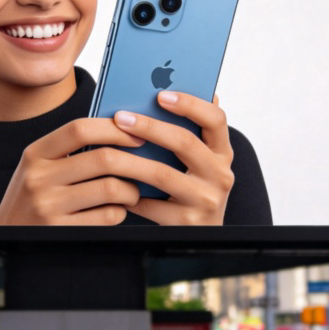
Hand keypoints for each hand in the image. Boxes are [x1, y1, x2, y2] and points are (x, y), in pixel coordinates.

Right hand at [0, 116, 145, 224]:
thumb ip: (69, 151)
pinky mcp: (62, 231)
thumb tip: (122, 132)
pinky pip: (108, 216)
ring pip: (111, 188)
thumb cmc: (33, 198)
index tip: (137, 133)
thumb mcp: (39, 168)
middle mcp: (38, 178)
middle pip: (103, 159)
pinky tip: (116, 210)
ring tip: (131, 192)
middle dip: (135, 162)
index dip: (114, 128)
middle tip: (147, 166)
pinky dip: (120, 212)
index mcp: (34, 154)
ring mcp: (49, 206)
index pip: (79, 129)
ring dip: (132, 190)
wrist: (7, 238)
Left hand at [111, 91, 234, 224]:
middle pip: (184, 142)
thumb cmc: (192, 189)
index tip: (161, 95)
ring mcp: (204, 200)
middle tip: (120, 117)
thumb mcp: (199, 162)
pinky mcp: (185, 222)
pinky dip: (126, 192)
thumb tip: (163, 92)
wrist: (201, 237)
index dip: (190, 104)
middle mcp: (220, 175)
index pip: (216, 120)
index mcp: (222, 153)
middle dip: (149, 127)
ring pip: (162, 174)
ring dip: (129, 159)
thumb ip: (189, 132)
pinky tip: (108, 182)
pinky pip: (149, 204)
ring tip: (105, 149)